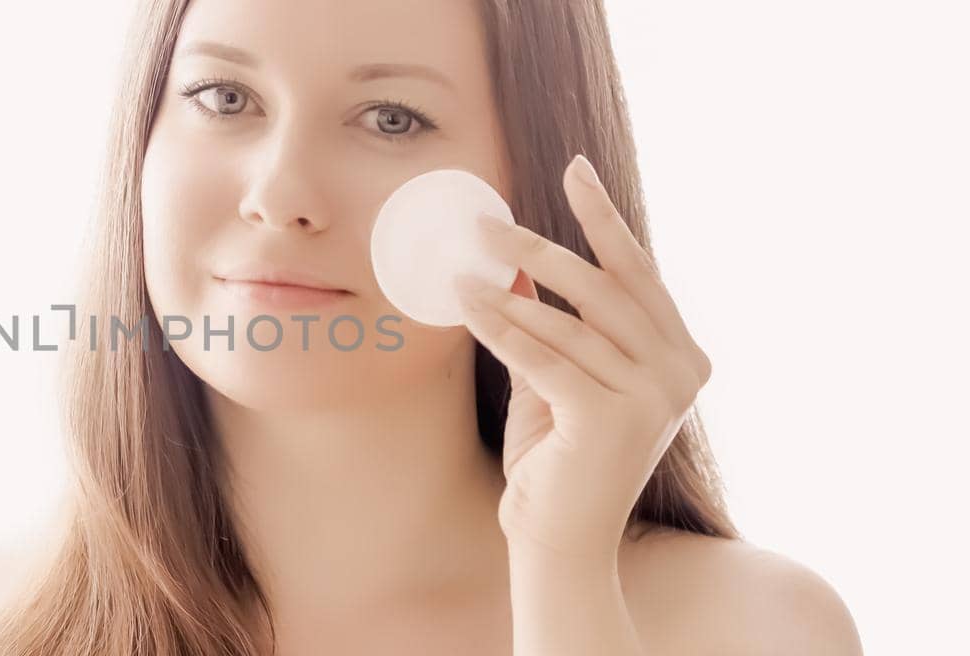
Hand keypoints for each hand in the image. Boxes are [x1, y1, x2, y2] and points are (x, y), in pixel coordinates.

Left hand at [452, 154, 713, 561]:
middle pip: (605, 287)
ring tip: (461, 269)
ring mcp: (655, 399)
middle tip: (485, 222)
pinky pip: (546, 358)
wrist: (558, 540)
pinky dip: (503, 329)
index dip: (603, 218)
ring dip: (509, 291)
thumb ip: (548, 321)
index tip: (574, 168)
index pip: (639, 273)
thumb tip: (511, 256)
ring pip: (570, 323)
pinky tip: (468, 305)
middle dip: (541, 247)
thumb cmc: (557, 457)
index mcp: (683, 357)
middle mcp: (681, 374)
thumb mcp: (556, 374)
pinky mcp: (614, 421)